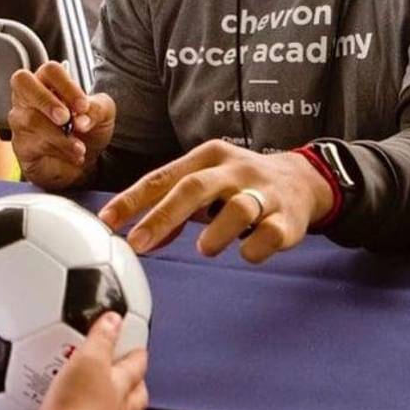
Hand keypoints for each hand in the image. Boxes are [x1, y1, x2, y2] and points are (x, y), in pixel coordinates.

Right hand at [9, 61, 115, 190]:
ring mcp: (20, 119)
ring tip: (80, 147)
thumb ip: (96, 110)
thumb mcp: (103, 114)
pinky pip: (33, 144)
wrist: (85, 160)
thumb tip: (80, 120)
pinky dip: (58, 151)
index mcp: (50, 81)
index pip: (50, 70)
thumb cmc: (88, 128)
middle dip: (46, 100)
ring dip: (60, 136)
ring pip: (30, 119)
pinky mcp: (21, 145)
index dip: (66, 85)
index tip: (83, 106)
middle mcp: (30, 96)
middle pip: (22, 82)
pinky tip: (72, 156)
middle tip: (66, 118)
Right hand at [35, 312, 148, 409]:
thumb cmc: (77, 407)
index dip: (137, 355)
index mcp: (120, 386)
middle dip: (137, 388)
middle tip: (133, 379)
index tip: (138, 348)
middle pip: (136, 399)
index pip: (136, 367)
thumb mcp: (88, 360)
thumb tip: (114, 320)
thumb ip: (101, 338)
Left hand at [98, 140, 333, 264]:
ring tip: (203, 249)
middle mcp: (235, 170)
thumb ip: (175, 209)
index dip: (133, 199)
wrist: (302, 180)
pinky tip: (246, 252)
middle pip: (194, 188)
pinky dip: (254, 248)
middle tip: (138, 243)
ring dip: (215, 233)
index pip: (164, 177)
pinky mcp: (288, 219)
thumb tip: (140, 236)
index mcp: (209, 157)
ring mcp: (264, 193)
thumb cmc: (241, 184)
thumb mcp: (207, 184)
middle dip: (162, 216)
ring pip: (238, 209)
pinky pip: (269, 235)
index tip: (107, 221)